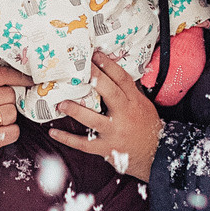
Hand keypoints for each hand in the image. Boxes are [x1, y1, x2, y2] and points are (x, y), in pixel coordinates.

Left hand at [53, 52, 161, 183]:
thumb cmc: (147, 127)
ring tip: (60, 103)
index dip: (109, 65)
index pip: (123, 79)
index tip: (95, 54)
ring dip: (75, 111)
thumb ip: (128, 91)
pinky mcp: (106, 149)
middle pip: (111, 93)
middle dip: (95, 79)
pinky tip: (53, 132)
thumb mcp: (144, 106)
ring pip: (94, 120)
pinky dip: (67, 139)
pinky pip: (84, 144)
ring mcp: (115, 133)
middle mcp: (125, 116)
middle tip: (79, 68)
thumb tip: (110, 71)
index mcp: (135, 102)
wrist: (156, 156)